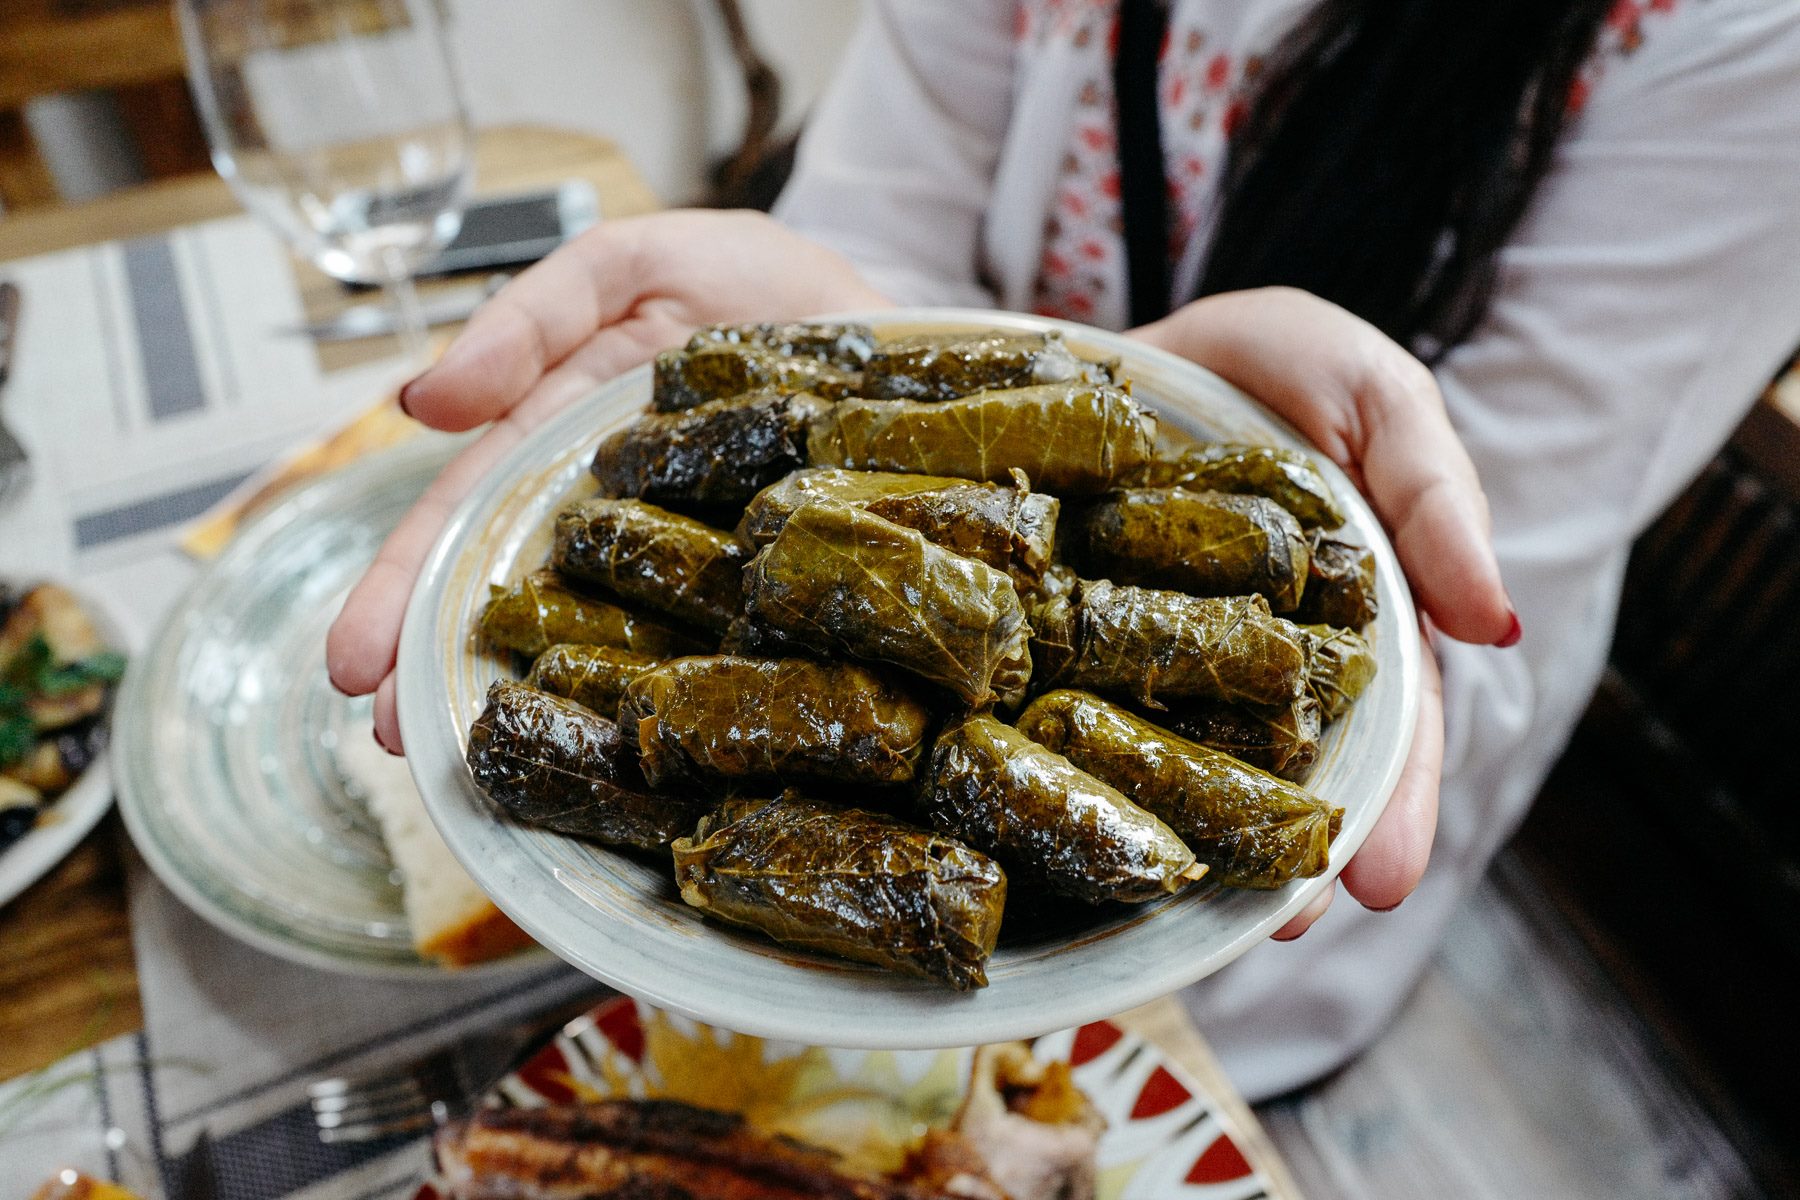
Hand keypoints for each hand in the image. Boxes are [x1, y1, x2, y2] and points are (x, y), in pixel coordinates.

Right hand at [326, 210, 890, 748]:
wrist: (885, 321)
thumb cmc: (746, 285)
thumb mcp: (628, 269)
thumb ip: (534, 320)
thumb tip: (424, 403)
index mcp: (562, 447)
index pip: (464, 523)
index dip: (405, 592)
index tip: (355, 668)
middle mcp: (611, 522)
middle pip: (511, 596)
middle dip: (442, 665)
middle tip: (395, 735)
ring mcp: (683, 564)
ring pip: (591, 638)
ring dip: (530, 694)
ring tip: (467, 757)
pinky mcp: (758, 590)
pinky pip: (702, 651)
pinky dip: (656, 700)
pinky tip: (623, 758)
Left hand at [1131, 287, 1517, 938]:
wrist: (1146, 333)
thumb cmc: (1286, 368)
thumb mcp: (1379, 401)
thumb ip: (1437, 500)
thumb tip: (1497, 623)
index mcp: (1354, 625)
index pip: (1390, 732)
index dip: (1394, 807)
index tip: (1381, 882)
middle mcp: (1262, 663)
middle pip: (1290, 773)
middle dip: (1295, 855)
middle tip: (1285, 926)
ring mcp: (1167, 656)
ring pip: (1189, 765)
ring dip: (1196, 835)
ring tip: (1191, 910)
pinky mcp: (1080, 639)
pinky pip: (1087, 708)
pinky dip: (1087, 767)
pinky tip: (1080, 816)